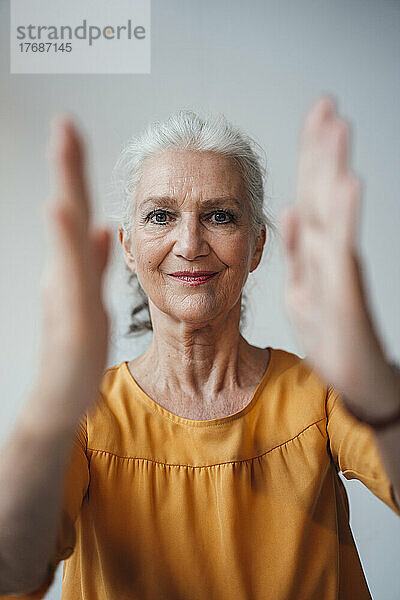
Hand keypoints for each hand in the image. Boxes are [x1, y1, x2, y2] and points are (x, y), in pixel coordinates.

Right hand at [35, 117, 110, 424]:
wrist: (61, 395)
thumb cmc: (75, 344)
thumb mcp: (88, 296)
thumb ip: (93, 261)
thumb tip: (98, 225)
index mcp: (71, 267)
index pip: (76, 211)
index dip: (75, 173)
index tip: (71, 131)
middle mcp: (63, 274)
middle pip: (68, 214)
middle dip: (67, 169)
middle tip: (65, 124)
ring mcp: (65, 296)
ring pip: (65, 241)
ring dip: (65, 198)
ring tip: (64, 155)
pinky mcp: (71, 321)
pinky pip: (72, 281)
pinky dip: (67, 246)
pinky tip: (65, 217)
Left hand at [280, 95, 386, 401]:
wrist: (355, 380)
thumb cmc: (331, 336)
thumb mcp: (301, 288)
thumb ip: (296, 250)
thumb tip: (288, 211)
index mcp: (313, 253)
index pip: (309, 196)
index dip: (310, 158)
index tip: (314, 120)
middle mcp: (328, 255)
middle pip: (322, 195)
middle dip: (322, 151)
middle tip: (325, 108)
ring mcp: (338, 272)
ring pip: (333, 214)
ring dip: (333, 171)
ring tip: (337, 130)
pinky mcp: (345, 295)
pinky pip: (341, 252)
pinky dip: (343, 219)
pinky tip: (346, 186)